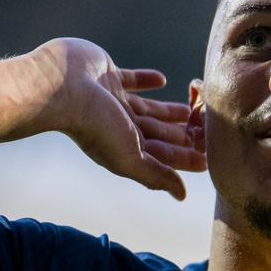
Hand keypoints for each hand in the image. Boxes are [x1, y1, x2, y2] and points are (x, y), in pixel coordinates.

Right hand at [33, 37, 205, 199]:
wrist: (60, 86)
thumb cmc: (94, 125)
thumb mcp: (130, 157)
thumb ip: (156, 176)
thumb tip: (181, 196)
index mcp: (124, 147)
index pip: (162, 157)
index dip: (185, 159)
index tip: (210, 158)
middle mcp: (118, 126)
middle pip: (158, 133)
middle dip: (181, 135)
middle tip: (208, 132)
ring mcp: (112, 100)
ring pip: (148, 108)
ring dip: (168, 111)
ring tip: (190, 111)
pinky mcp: (107, 74)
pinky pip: (132, 79)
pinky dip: (147, 80)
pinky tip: (162, 80)